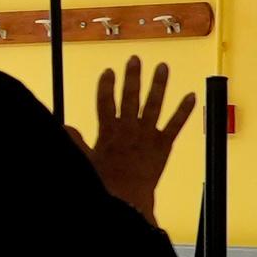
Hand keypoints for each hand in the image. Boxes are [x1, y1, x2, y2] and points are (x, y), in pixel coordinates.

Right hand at [87, 58, 196, 213]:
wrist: (128, 197)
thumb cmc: (106, 181)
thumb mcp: (86, 160)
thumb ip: (76, 141)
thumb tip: (65, 126)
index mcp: (109, 131)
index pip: (106, 101)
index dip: (107, 85)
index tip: (108, 71)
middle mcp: (129, 128)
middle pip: (130, 96)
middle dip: (132, 76)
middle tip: (134, 59)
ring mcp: (148, 134)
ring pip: (154, 103)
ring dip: (159, 84)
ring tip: (162, 67)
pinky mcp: (164, 144)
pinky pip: (176, 124)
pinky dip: (184, 110)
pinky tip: (191, 96)